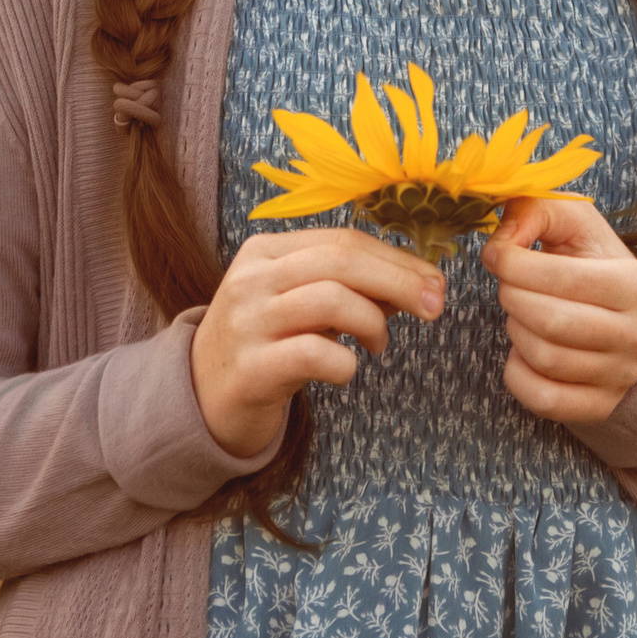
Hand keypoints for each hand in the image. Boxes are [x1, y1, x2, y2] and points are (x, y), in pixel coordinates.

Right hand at [191, 227, 443, 458]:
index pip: (342, 241)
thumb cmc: (263, 344)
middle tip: (435, 306)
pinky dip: (346, 362)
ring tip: (380, 344)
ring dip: (373, 322)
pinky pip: (315, 354)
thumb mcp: (298, 304)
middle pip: (341, 261)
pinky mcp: (251, 368)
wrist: (200, 397)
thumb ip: (348, 288)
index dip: (397, 259)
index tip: (436, 281)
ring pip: (331, 299)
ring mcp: (248, 322)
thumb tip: (418, 282)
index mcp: (264, 251)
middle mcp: (252, 279)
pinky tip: (347, 370)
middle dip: (400, 280)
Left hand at [481, 196, 636, 423]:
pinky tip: (522, 350)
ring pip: (543, 358)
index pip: (558, 277)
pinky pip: (543, 399)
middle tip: (508, 285)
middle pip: (547, 320)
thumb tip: (500, 240)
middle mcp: (635, 335)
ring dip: (515, 331)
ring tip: (521, 313)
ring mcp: (620, 376)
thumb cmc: (598, 265)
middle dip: (511, 297)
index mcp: (635, 286)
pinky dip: (518, 374)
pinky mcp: (600, 406)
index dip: (511, 263)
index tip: (496, 254)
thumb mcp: (579, 224)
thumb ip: (537, 211)